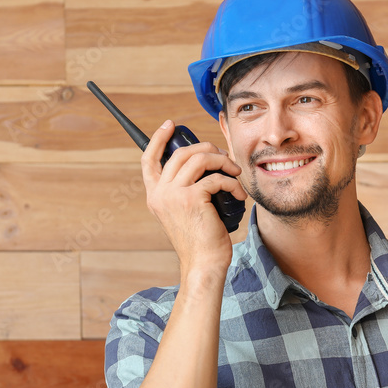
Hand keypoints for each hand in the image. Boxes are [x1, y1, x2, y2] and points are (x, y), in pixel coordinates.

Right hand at [141, 121, 246, 273]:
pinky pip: (216, 178)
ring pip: (199, 160)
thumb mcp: (185, 212)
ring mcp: (174, 195)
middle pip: (180, 153)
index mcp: (155, 195)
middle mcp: (160, 193)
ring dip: (223, 161)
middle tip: (224, 156)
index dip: (158, 138)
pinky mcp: (192, 199)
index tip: (170, 124)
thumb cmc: (200, 240)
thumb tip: (203, 164)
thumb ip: (184, 191)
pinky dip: (232, 183)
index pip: (148, 159)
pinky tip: (240, 193)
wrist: (203, 263)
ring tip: (235, 171)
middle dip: (206, 148)